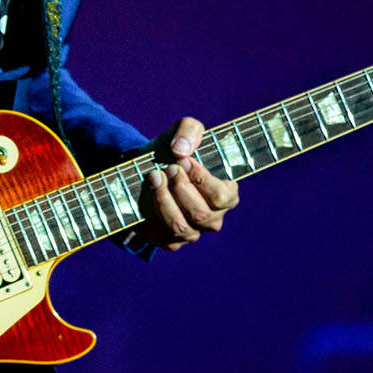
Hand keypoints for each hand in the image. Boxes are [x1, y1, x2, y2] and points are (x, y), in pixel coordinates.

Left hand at [139, 117, 238, 249]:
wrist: (146, 167)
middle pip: (200, 213)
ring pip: (180, 227)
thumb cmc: (174, 151)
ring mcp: (192, 233)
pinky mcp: (169, 241)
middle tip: (167, 168)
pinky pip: (161, 235)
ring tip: (154, 177)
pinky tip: (148, 193)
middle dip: (180, 188)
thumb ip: (190, 131)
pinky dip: (152, 212)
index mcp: (225, 195)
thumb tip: (181, 149)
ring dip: (164, 200)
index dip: (202, 179)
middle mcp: (212, 218)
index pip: (222, 197)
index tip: (183, 160)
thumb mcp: (184, 131)